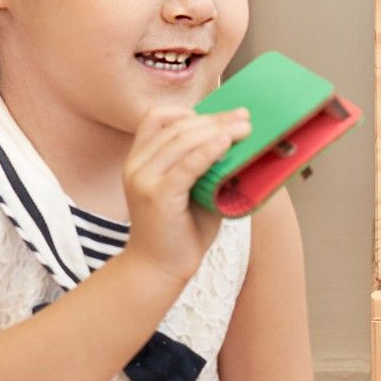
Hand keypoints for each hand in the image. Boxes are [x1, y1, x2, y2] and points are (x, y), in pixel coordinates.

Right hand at [123, 106, 250, 282]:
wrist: (159, 269)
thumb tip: (238, 139)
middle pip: (177, 126)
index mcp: (139, 159)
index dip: (191, 111)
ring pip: (182, 141)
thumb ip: (202, 164)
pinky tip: (227, 144)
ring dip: (217, 130)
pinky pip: (186, 165)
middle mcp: (136, 165)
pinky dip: (208, 151)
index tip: (224, 114)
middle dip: (215, 119)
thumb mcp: (191, 188)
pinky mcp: (156, 195)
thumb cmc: (181, 230)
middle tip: (244, 118)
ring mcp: (143, 179)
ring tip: (245, 129)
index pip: (158, 118)